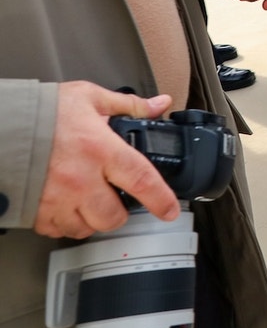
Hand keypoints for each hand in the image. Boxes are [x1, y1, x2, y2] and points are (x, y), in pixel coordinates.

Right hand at [35, 84, 178, 238]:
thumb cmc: (41, 112)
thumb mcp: (89, 98)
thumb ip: (128, 105)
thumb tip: (159, 104)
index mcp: (100, 150)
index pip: (141, 180)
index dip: (161, 199)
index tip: (170, 210)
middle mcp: (81, 179)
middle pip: (113, 216)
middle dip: (120, 212)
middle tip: (115, 197)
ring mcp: (57, 199)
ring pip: (86, 227)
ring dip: (92, 218)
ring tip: (88, 200)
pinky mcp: (35, 211)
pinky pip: (58, 230)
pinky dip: (65, 222)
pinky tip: (65, 205)